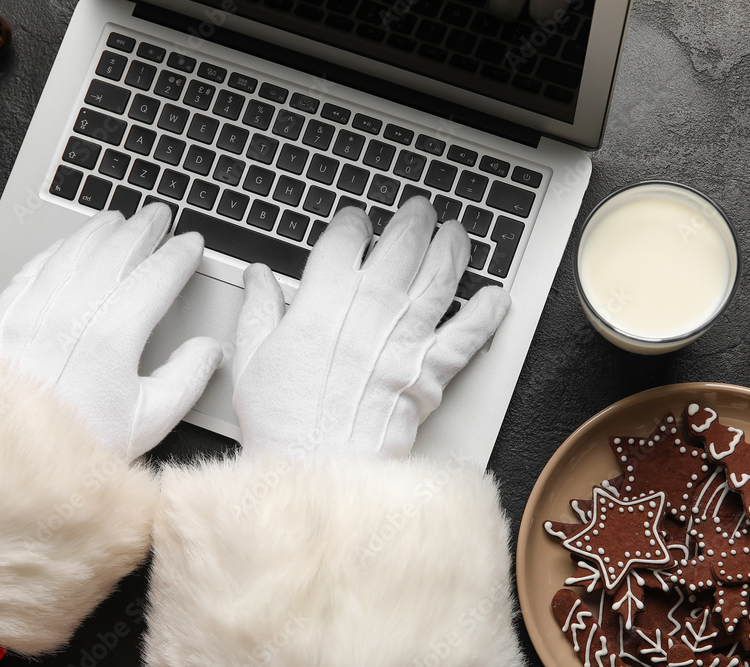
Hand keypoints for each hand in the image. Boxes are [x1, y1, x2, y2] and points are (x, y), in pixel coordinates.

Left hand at [0, 204, 221, 460]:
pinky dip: (60, 246)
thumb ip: (188, 379)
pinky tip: (70, 242)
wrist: (2, 458)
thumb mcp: (149, 421)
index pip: (156, 277)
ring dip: (102, 229)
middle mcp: (73, 311)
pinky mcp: (6, 314)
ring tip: (120, 218)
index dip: (178, 256)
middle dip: (143, 229)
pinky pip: (38, 263)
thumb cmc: (78, 443)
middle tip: (160, 215)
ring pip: (75, 250)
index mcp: (114, 335)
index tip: (192, 244)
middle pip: (116, 251)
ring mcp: (35, 308)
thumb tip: (211, 350)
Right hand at [232, 197, 509, 459]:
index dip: (354, 223)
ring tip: (456, 234)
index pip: (347, 237)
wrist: (318, 468)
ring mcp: (406, 338)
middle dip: (413, 220)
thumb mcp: (253, 358)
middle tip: (419, 211)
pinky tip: (496, 296)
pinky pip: (469, 334)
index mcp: (325, 299)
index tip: (357, 223)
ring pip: (440, 276)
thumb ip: (259, 308)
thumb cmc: (284, 422)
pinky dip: (486, 313)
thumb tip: (258, 276)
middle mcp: (372, 309)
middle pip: (403, 244)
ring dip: (452, 248)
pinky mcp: (431, 372)